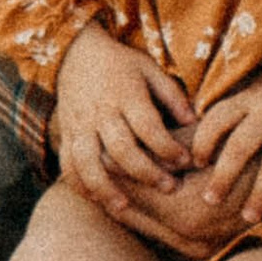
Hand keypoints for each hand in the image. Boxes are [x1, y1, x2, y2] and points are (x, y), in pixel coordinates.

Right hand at [53, 20, 198, 226]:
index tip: (186, 161)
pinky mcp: (67, 134)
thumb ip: (171, 95)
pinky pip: (68, 164)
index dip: (168, 147)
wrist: (75, 53)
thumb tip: (194, 122)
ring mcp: (80, 125)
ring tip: (125, 207)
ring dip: (106, 187)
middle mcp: (101, 111)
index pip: (147, 126)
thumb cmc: (121, 64)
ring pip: (88, 162)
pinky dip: (80, 185)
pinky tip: (97, 200)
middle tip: (170, 188)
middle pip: (120, 148)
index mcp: (125, 94)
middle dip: (146, 172)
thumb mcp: (149, 69)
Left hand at [186, 64, 261, 222]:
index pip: (217, 120)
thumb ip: (231, 112)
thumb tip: (186, 138)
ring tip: (248, 216)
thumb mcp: (254, 90)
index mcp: (249, 97)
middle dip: (223, 176)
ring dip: (260, 193)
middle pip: (240, 146)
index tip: (195, 164)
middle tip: (210, 201)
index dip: (202, 142)